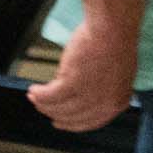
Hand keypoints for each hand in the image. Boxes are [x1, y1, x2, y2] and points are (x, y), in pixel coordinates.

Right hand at [29, 12, 137, 131]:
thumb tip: (82, 92)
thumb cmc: (114, 42)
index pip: (92, 122)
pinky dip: (39, 94)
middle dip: (55, 114)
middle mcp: (104, 103)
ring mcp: (89, 94)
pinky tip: (33, 89)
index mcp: (118, 101)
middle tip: (42, 108)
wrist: (112, 28)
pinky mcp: (72, 82)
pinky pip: (50, 95)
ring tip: (34, 96)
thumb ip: (103, 88)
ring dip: (43, 103)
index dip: (73, 124)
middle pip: (73, 116)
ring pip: (59, 107)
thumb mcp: (116, 73)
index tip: (61, 122)